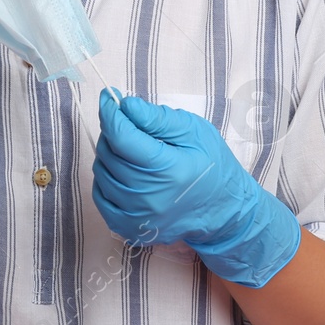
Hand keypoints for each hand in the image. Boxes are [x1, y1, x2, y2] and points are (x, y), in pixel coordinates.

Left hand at [90, 90, 301, 287]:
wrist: (224, 211)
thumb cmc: (212, 167)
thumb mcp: (194, 132)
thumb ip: (157, 118)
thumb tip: (126, 106)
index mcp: (169, 171)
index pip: (122, 137)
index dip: (110, 113)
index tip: (108, 97)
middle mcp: (149, 198)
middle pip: (109, 153)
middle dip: (114, 131)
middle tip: (130, 124)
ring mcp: (137, 218)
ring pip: (101, 173)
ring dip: (110, 154)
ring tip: (133, 150)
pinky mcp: (129, 228)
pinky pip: (100, 196)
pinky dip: (106, 178)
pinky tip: (125, 171)